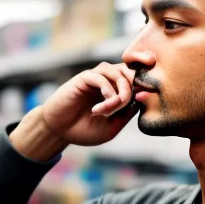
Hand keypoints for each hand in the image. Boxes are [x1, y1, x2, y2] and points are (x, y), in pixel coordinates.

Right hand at [11, 62, 138, 159]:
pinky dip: (106, 92)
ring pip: (118, 72)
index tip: (145, 100)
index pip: (137, 80)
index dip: (145, 87)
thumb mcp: (112, 128)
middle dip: (133, 89)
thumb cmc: (84, 130)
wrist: (59, 131)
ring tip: (111, 108)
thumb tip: (141, 99)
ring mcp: (96, 78)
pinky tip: (99, 109)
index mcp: (117, 91)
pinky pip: (101, 77)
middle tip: (123, 107)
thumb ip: (126, 114)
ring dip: (120, 91)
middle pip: (131, 72)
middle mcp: (108, 81)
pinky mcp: (84, 78)